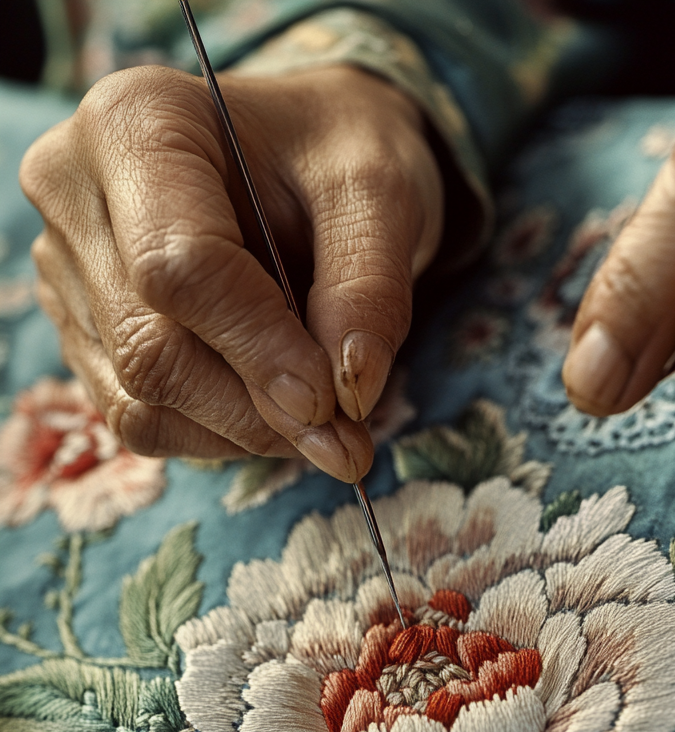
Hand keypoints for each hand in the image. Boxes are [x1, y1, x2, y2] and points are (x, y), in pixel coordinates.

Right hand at [21, 63, 443, 480]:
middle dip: (259, 411)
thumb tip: (351, 396)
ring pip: (141, 398)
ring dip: (246, 431)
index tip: (335, 403)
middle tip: (348, 440)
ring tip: (323, 417)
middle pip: (151, 349)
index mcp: (137, 125)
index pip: (177, 270)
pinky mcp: (86, 327)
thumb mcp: (381, 196)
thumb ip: (369, 292)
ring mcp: (70, 267)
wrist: (310, 155)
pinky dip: (219, 435)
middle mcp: (76, 194)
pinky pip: (141, 417)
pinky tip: (273, 410)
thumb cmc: (339, 157)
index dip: (261, 350)